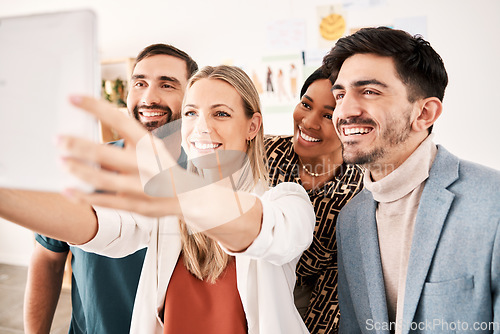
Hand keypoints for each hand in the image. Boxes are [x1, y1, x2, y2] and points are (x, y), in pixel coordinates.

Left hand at [58, 96, 179, 216]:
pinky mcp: (134, 205)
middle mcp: (145, 163)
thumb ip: (130, 139)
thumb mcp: (153, 148)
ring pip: (101, 178)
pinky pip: (104, 201)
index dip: (95, 108)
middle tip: (58, 139)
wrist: (187, 196)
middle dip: (78, 145)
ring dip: (78, 169)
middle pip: (105, 153)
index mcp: (148, 144)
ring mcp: (140, 186)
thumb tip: (104, 121)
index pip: (119, 121)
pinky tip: (68, 190)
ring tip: (62, 161)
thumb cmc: (163, 168)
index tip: (73, 98)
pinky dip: (83, 196)